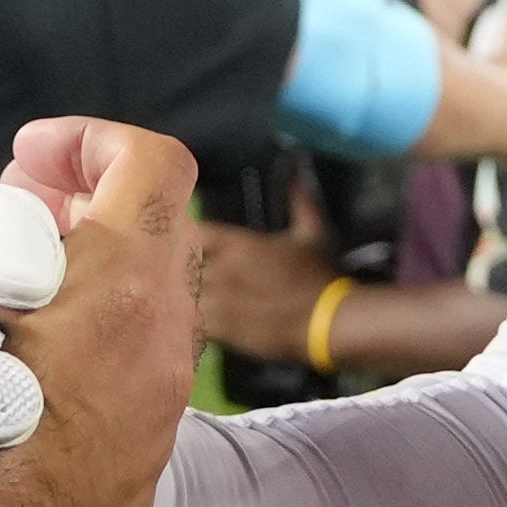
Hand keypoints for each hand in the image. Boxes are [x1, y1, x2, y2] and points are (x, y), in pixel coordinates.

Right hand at [0, 105, 202, 506]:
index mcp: (125, 276)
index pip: (149, 163)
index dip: (84, 142)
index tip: (21, 160)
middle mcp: (159, 346)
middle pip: (149, 241)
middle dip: (75, 217)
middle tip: (1, 226)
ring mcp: (152, 419)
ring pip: (136, 323)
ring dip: (76, 295)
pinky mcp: (129, 479)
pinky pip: (122, 396)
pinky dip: (77, 368)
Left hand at [190, 181, 344, 362]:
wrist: (327, 322)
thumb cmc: (320, 276)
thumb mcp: (312, 234)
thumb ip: (301, 202)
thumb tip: (295, 174)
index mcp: (239, 245)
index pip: (195, 232)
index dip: (186, 234)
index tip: (185, 237)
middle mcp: (223, 271)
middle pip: (182, 264)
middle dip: (181, 266)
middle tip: (179, 269)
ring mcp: (221, 302)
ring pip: (183, 295)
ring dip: (183, 294)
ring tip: (183, 296)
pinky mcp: (224, 331)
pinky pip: (192, 324)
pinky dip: (190, 320)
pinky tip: (193, 322)